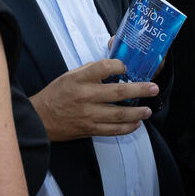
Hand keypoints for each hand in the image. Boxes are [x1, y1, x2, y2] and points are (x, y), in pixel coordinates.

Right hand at [29, 59, 157, 140]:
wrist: (41, 119)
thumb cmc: (56, 94)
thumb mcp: (70, 75)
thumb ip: (90, 70)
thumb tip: (112, 67)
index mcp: (80, 79)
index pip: (104, 67)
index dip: (119, 66)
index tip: (126, 67)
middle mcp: (86, 96)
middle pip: (119, 92)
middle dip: (140, 90)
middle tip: (153, 88)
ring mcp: (89, 115)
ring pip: (120, 114)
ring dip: (138, 112)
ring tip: (148, 110)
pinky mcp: (90, 129)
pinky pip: (113, 130)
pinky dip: (127, 128)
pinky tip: (136, 124)